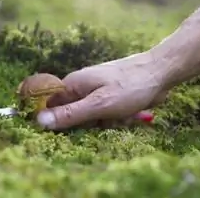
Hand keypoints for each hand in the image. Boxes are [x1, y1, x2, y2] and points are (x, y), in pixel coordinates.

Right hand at [36, 52, 168, 129]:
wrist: (160, 72)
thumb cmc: (130, 87)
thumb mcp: (98, 105)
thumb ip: (69, 114)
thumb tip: (39, 121)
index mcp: (73, 84)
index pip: (50, 107)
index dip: (58, 122)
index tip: (78, 127)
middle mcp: (81, 87)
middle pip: (72, 116)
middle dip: (90, 125)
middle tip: (107, 120)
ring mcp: (96, 92)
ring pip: (91, 119)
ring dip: (107, 123)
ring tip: (123, 115)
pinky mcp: (110, 97)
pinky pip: (105, 115)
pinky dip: (117, 119)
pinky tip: (130, 114)